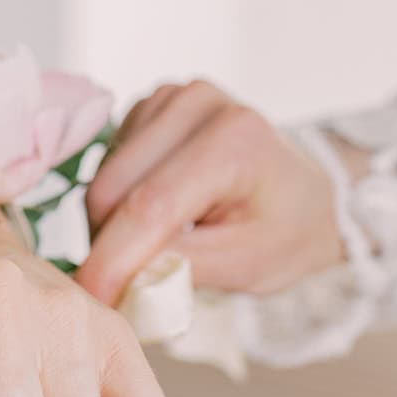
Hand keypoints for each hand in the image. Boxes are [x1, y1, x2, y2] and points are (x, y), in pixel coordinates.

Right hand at [78, 81, 357, 306]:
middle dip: (110, 243)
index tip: (89, 299)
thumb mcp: (244, 266)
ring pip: (104, 176)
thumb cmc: (285, 232)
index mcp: (236, 142)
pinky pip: (109, 161)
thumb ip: (177, 270)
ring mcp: (173, 96)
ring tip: (158, 243)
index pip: (151, 206)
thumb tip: (115, 276)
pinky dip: (121, 197)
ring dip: (113, 221)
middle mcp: (199, 103)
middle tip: (135, 280)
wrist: (307, 191)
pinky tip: (158, 208)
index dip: (111, 258)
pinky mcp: (153, 103)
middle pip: (113, 188)